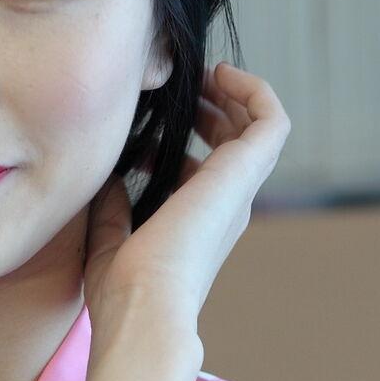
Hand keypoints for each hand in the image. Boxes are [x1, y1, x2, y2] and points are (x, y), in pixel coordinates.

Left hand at [81, 64, 289, 335]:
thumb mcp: (108, 240)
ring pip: (256, 127)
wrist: (145, 309)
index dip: (180, 139)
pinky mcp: (243, 174)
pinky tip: (220, 73)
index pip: (203, 170)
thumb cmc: (124, 294)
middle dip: (209, 107)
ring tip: (203, 72)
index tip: (145, 126)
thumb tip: (109, 173)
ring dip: (233, 92)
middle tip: (177, 87)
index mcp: (199, 225)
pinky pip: (271, 119)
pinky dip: (253, 89)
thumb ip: (111, 206)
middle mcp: (226, 206)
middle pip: (233, 142)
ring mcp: (238, 190)